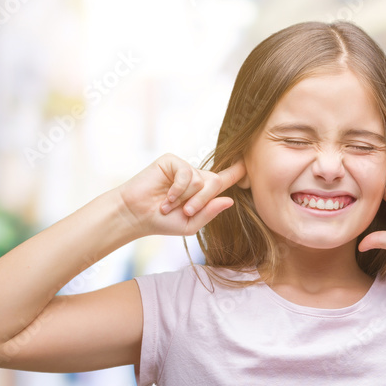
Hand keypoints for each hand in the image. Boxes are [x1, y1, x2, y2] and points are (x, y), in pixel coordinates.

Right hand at [114, 153, 245, 236]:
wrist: (136, 215)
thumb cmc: (163, 221)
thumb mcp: (191, 224)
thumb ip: (210, 213)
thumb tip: (229, 200)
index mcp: (203, 192)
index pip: (224, 180)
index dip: (237, 172)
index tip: (249, 163)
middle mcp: (196, 177)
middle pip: (216, 183)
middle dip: (204, 200)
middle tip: (186, 211)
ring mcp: (184, 168)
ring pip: (202, 180)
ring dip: (187, 197)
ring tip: (170, 204)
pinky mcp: (172, 161)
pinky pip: (187, 174)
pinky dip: (178, 189)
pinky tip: (167, 197)